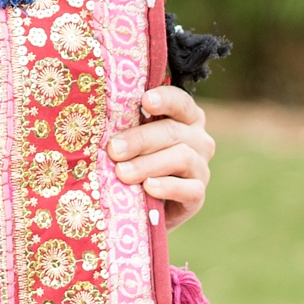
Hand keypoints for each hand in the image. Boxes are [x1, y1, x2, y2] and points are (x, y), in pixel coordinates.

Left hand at [107, 86, 213, 228]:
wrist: (145, 203)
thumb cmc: (136, 159)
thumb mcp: (133, 140)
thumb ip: (127, 127)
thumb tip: (102, 120)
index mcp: (186, 118)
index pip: (181, 102)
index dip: (164, 99)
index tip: (145, 101)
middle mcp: (198, 140)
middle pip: (173, 131)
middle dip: (140, 139)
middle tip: (114, 149)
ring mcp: (201, 167)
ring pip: (182, 157)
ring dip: (148, 164)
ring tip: (122, 172)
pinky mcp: (197, 195)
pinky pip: (189, 190)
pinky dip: (168, 187)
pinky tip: (148, 187)